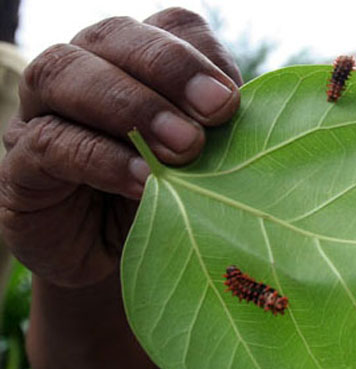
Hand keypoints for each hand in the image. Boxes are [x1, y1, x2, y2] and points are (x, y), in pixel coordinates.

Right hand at [0, 8, 241, 287]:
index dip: (197, 55)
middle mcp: (85, 73)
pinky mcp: (21, 166)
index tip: (230, 102)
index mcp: (137, 63)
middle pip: (113, 35)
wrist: (113, 261)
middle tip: (215, 112)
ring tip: (184, 148)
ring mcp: (42, 113)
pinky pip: (49, 142)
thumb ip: (218, 133)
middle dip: (169, 69)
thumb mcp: (203, 165)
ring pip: (63, 72)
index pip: (167, 27)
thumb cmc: (167, 203)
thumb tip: (241, 113)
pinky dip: (103, 158)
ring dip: (132, 106)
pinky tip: (144, 182)